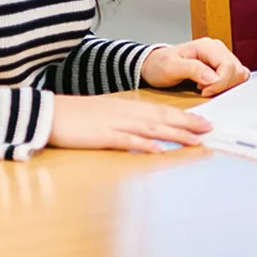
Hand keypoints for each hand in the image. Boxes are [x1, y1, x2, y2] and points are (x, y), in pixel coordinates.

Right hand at [48, 95, 213, 152]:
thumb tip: (145, 134)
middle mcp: (125, 112)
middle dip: (188, 123)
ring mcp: (114, 123)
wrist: (46, 113)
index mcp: (126, 106)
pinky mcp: (102, 136)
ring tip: (196, 140)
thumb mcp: (104, 114)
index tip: (203, 121)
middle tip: (209, 129)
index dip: (184, 116)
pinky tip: (160, 151)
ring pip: (152, 128)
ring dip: (176, 134)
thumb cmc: (74, 116)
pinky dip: (145, 145)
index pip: (161, 110)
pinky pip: (128, 141)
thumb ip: (125, 122)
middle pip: (162, 117)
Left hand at [141, 37, 249, 96]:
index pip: (228, 66)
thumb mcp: (170, 68)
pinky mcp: (221, 65)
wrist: (153, 65)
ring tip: (206, 88)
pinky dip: (228, 85)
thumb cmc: (159, 65)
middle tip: (203, 90)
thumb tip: (213, 77)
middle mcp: (217, 48)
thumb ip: (192, 70)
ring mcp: (220, 56)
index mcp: (207, 46)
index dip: (220, 82)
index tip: (204, 91)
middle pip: (236, 70)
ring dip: (226, 85)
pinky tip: (212, 87)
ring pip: (239, 73)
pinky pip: (236, 75)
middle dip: (223, 85)